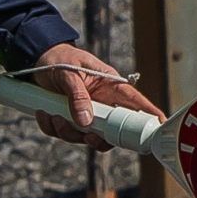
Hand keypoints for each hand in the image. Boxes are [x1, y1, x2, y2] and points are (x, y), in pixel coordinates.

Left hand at [21, 46, 165, 149]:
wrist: (37, 58)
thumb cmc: (60, 59)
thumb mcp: (69, 74)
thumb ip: (78, 96)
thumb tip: (86, 122)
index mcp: (111, 87)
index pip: (136, 104)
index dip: (150, 116)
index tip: (159, 128)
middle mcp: (103, 103)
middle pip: (113, 132)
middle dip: (98, 139)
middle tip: (88, 137)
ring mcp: (87, 113)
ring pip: (87, 137)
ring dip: (68, 132)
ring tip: (54, 115)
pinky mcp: (70, 120)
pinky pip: (65, 134)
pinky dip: (52, 127)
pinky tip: (45, 113)